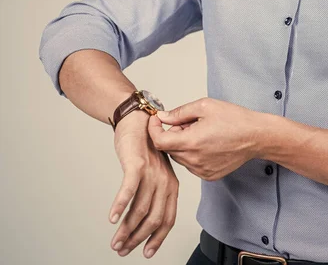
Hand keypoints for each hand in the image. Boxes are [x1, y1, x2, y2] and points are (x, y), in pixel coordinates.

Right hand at [108, 111, 178, 258]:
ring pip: (140, 209)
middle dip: (138, 239)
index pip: (168, 219)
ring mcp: (152, 173)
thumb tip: (143, 220)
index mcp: (172, 186)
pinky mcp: (137, 164)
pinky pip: (129, 189)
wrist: (138, 120)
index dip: (157, 238)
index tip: (146, 252)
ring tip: (115, 242)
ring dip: (126, 229)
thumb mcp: (156, 173)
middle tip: (123, 251)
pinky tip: (111, 218)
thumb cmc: (145, 149)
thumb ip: (153, 194)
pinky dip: (120, 205)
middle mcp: (165, 182)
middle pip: (154, 219)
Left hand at [147, 97, 267, 180]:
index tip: (157, 120)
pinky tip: (208, 144)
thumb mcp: (205, 106)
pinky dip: (193, 154)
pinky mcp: (209, 175)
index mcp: (191, 142)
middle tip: (189, 123)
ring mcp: (202, 170)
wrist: (257, 136)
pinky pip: (191, 165)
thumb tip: (163, 117)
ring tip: (201, 133)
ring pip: (180, 157)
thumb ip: (180, 112)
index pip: (159, 141)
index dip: (154, 129)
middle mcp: (194, 160)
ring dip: (183, 145)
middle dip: (172, 134)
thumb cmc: (235, 119)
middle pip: (169, 148)